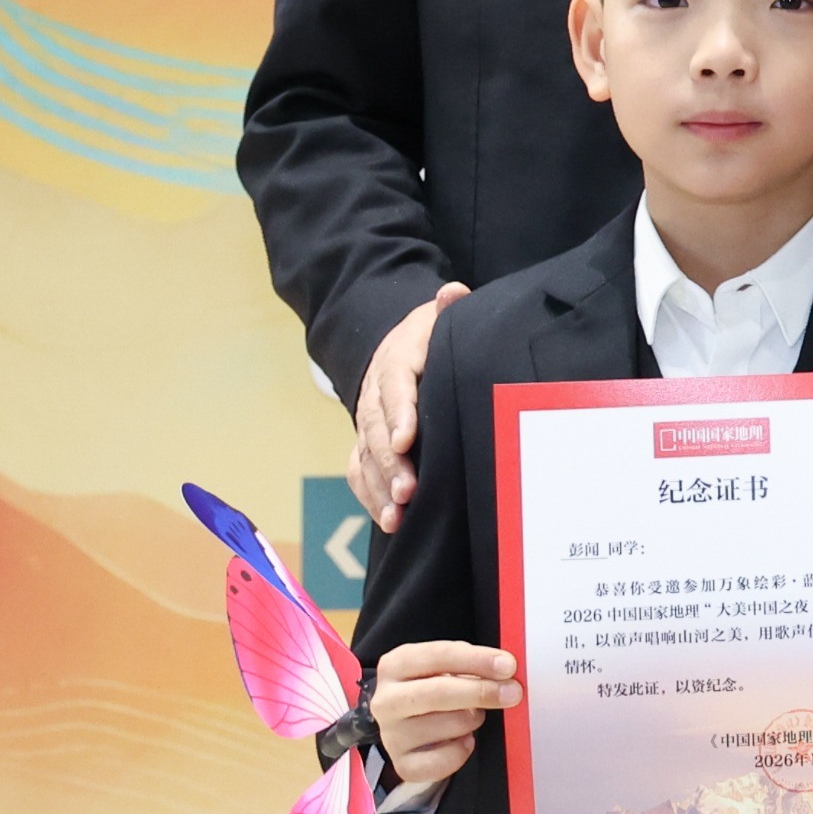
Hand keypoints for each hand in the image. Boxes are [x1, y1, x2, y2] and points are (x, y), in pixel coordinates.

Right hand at [351, 281, 469, 531]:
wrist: (398, 346)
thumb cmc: (431, 336)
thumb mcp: (437, 317)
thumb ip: (447, 309)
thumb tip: (453, 293)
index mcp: (396, 362)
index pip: (396, 388)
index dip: (400, 414)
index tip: (407, 440)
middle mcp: (375, 395)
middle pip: (377, 430)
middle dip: (390, 462)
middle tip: (407, 491)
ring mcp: (367, 423)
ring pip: (365, 455)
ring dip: (379, 486)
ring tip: (397, 514)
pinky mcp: (365, 444)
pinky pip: (359, 471)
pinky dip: (369, 496)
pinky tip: (388, 520)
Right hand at [369, 638, 516, 787]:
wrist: (408, 724)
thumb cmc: (433, 688)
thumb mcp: (446, 667)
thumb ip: (471, 665)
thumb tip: (506, 672)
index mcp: (396, 665)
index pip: (438, 656)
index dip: (477, 660)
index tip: (508, 666)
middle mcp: (387, 700)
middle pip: (438, 693)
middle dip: (481, 692)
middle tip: (513, 693)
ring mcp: (392, 735)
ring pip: (448, 726)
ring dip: (472, 721)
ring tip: (471, 716)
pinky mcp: (403, 764)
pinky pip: (444, 761)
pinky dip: (462, 751)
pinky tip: (463, 740)